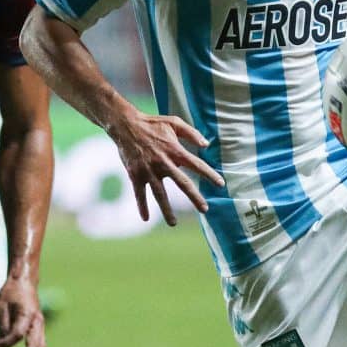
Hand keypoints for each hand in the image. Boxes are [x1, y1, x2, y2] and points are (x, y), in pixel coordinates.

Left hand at [0, 275, 46, 346]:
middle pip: (35, 344)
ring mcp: (40, 325)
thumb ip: (3, 325)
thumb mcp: (0, 306)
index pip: (17, 334)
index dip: (6, 343)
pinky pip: (41, 345)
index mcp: (26, 314)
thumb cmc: (10, 293)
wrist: (25, 282)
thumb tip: (3, 343)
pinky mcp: (39, 328)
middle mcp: (36, 321)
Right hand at [106, 110, 222, 226]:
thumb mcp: (174, 123)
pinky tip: (145, 218)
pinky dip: (142, 206)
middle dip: (194, 197)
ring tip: (173, 223)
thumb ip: (192, 133)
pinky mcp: (135, 174)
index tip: (220, 184)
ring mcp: (148, 170)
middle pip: (182, 183)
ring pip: (160, 194)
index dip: (209, 174)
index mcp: (175, 150)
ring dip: (167, 210)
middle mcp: (163, 163)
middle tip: (205, 209)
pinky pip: (139, 193)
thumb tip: (206, 145)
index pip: (196, 164)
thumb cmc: (152, 123)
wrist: (125, 125)